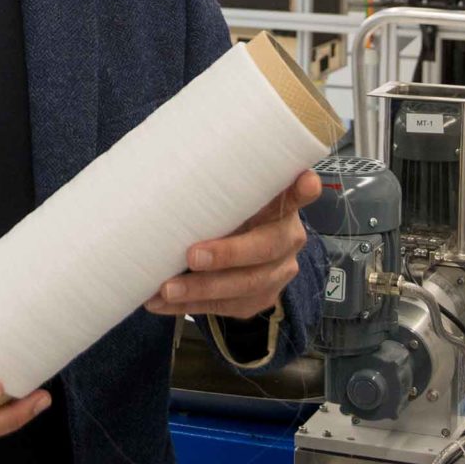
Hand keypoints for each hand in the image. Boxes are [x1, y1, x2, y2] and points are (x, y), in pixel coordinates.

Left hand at [145, 170, 321, 320]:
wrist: (239, 245)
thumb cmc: (227, 209)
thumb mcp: (230, 193)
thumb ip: (218, 182)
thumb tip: (172, 156)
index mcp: (282, 205)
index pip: (297, 194)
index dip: (302, 191)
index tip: (305, 182)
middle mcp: (287, 239)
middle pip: (266, 249)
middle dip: (228, 255)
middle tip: (192, 255)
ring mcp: (276, 273)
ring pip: (245, 286)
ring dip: (201, 289)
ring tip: (166, 290)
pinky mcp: (259, 299)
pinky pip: (225, 307)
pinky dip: (189, 306)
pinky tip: (160, 302)